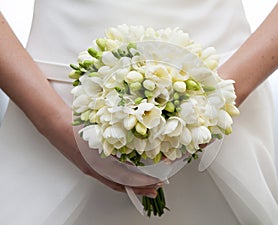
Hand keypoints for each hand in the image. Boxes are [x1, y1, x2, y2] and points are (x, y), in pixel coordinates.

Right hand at [42, 105, 160, 197]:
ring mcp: (92, 168)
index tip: (154, 183)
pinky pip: (109, 174)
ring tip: (146, 184)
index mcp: (96, 166)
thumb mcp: (97, 137)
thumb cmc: (74, 129)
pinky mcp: (90, 163)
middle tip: (155, 188)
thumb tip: (131, 161)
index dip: (140, 184)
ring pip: (116, 180)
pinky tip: (130, 172)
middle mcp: (95, 170)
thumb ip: (112, 149)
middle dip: (140, 188)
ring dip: (132, 183)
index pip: (123, 180)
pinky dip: (122, 175)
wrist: (56, 125)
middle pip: (121, 184)